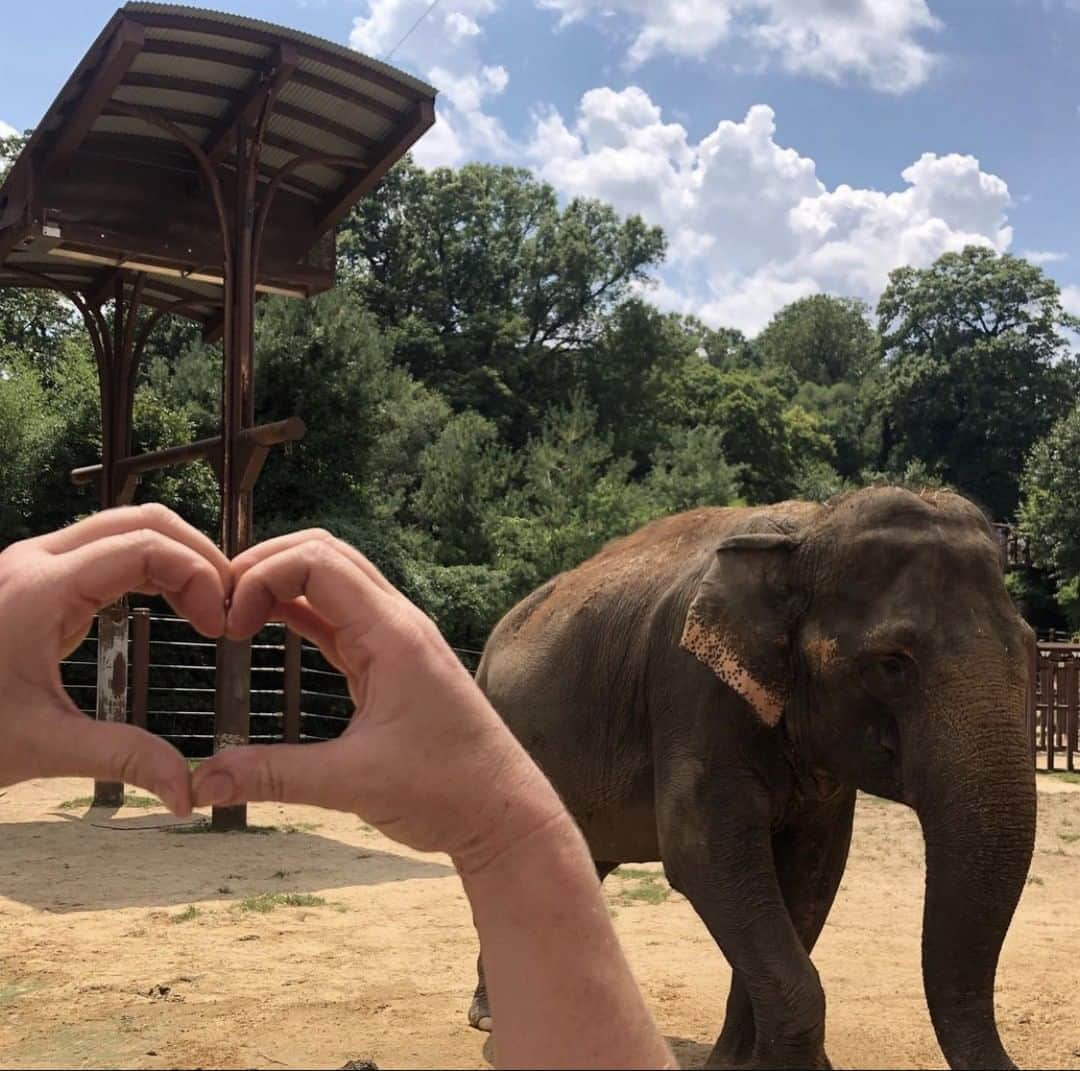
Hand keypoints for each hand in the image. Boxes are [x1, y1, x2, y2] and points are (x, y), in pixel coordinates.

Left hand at [0, 505, 228, 813]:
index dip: (199, 577)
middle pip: (141, 521)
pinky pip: (108, 550)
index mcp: (39, 589)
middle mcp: (35, 561)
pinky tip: (174, 606)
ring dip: (177, 557)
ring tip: (209, 606)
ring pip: (126, 527)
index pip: (145, 547)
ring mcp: (33, 565)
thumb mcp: (43, 747)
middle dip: (198, 556)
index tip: (220, 627)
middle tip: (228, 608)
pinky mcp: (35, 579)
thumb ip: (124, 760)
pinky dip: (151, 567)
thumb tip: (189, 795)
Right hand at [192, 531, 564, 867]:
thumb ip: (274, 776)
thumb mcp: (353, 783)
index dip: (262, 575)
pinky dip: (301, 611)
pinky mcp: (393, 662)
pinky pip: (341, 616)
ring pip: (335, 579)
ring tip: (233, 612)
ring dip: (283, 582)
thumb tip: (200, 783)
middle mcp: (398, 623)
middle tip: (219, 603)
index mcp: (393, 634)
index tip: (228, 625)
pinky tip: (266, 625)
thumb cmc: (445, 790)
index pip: (319, 562)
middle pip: (326, 554)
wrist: (502, 810)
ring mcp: (398, 639)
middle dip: (267, 564)